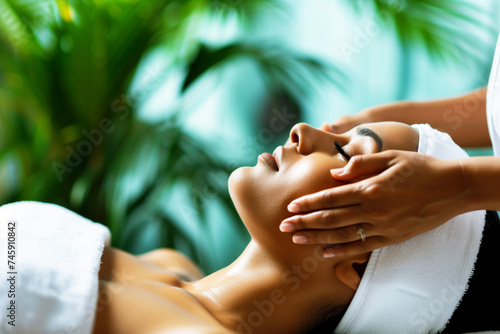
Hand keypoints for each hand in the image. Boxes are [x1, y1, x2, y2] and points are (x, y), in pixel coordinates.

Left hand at [279, 150, 467, 256]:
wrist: (453, 188)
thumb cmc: (420, 167)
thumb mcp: (391, 157)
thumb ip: (361, 165)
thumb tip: (335, 174)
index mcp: (371, 188)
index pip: (331, 198)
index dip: (308, 203)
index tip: (290, 207)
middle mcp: (374, 210)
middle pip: (331, 219)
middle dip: (304, 223)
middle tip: (283, 227)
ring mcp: (383, 227)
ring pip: (342, 236)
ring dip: (317, 239)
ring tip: (297, 240)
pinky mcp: (392, 238)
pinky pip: (362, 247)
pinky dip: (342, 251)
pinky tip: (325, 253)